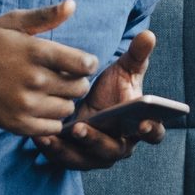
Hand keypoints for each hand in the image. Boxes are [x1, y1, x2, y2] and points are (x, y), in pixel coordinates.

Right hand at [0, 1, 96, 137]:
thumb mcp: (11, 22)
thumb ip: (44, 16)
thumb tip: (72, 4)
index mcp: (36, 52)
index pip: (84, 64)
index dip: (87, 63)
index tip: (79, 63)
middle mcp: (34, 80)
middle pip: (80, 88)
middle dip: (76, 82)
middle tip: (63, 77)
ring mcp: (26, 105)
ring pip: (68, 108)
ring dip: (64, 101)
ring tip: (50, 92)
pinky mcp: (18, 124)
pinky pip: (53, 127)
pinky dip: (51, 119)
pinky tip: (41, 108)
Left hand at [37, 30, 165, 169]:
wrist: (88, 100)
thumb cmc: (113, 86)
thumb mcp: (124, 69)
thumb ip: (137, 54)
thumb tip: (148, 35)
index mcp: (141, 126)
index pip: (154, 133)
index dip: (152, 130)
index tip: (144, 123)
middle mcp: (121, 145)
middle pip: (114, 150)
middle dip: (97, 140)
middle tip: (81, 127)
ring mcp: (98, 155)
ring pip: (87, 159)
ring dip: (70, 150)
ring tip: (53, 134)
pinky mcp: (76, 157)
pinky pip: (65, 159)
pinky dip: (54, 150)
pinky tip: (40, 136)